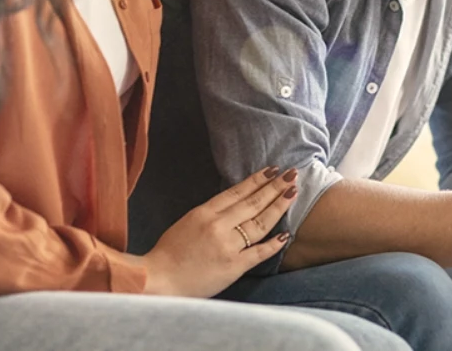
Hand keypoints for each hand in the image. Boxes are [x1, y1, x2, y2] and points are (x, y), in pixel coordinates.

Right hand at [141, 166, 296, 297]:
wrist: (159, 280)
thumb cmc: (169, 254)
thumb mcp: (187, 223)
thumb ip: (209, 214)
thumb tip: (234, 206)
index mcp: (204, 212)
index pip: (237, 191)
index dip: (257, 180)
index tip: (272, 170)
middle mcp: (218, 226)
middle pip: (253, 203)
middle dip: (274, 187)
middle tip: (291, 175)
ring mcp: (227, 246)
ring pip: (260, 223)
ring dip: (278, 207)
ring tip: (292, 194)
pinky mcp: (233, 267)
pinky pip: (259, 253)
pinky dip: (273, 243)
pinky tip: (286, 234)